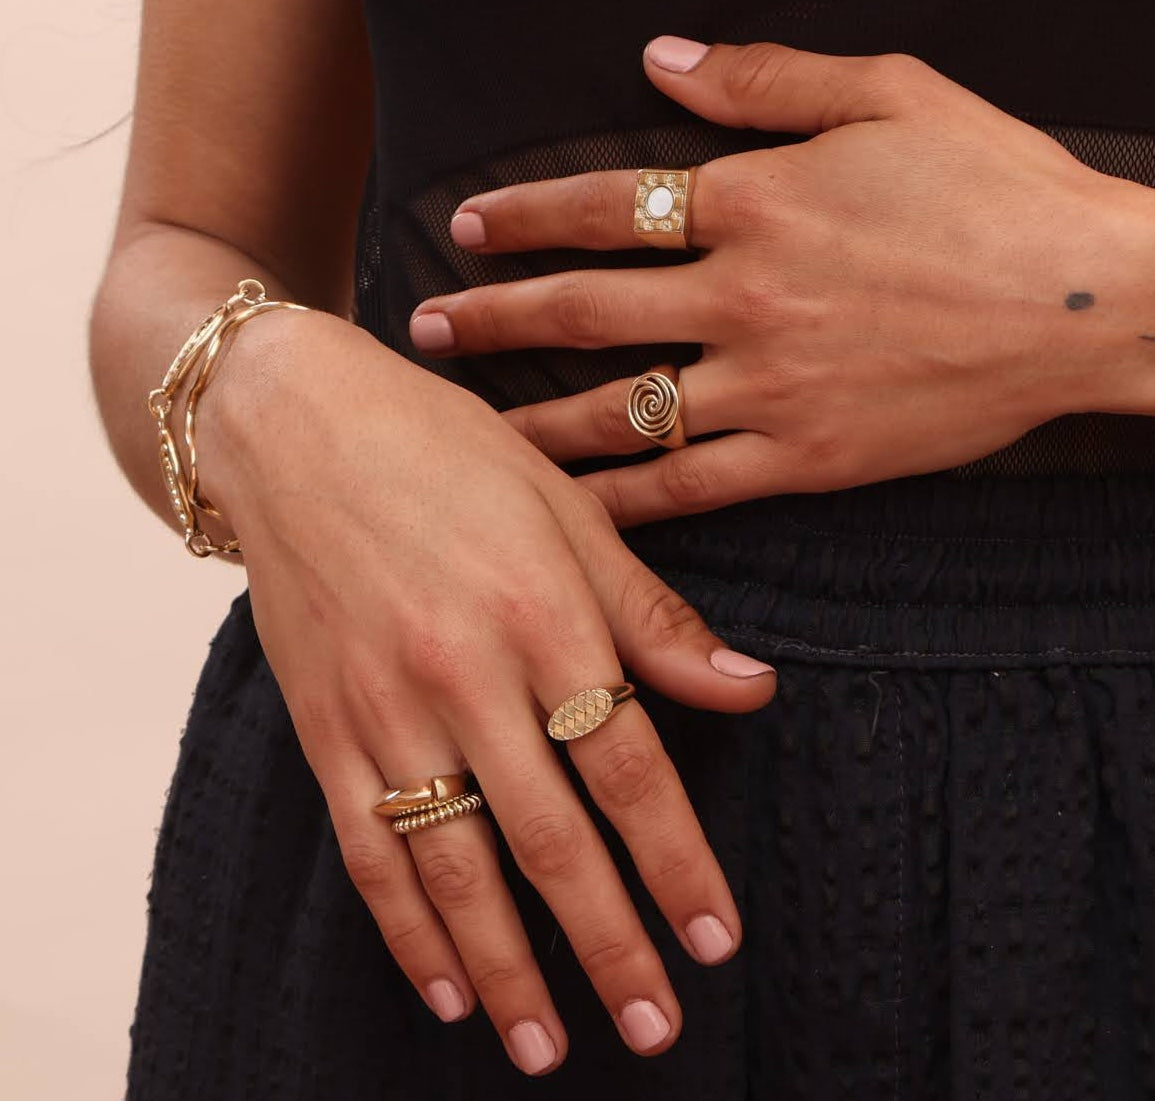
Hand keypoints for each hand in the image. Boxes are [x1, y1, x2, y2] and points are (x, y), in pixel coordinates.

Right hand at [193, 305, 776, 1073]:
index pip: (627, 766)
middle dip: (608, 943)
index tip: (716, 938)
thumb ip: (652, 613)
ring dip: (507, 966)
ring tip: (550, 1048)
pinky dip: (405, 928)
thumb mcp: (565, 510)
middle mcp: (462, 674)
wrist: (295, 423)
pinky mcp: (323, 725)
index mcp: (539, 614)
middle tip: (656, 1029)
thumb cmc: (445, 454)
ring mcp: (383, 707)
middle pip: (549, 838)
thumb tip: (750, 687)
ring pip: (453, 864)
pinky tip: (446, 989)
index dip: (676, 860)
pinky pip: (366, 846)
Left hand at [410, 37, 1154, 525]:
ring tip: (469, 430)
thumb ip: (766, 81)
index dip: (523, 217)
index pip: (605, 207)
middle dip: (492, 320)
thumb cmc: (998, 190)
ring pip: (619, 411)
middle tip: (424, 329)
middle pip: (585, 312)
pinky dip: (620, 500)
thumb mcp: (893, 95)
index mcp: (759, 202)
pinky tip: (567, 508)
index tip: (464, 229)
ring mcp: (768, 387)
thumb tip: (662, 62)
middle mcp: (744, 297)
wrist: (1088, 302)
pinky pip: (687, 487)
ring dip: (533, 419)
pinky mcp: (802, 460)